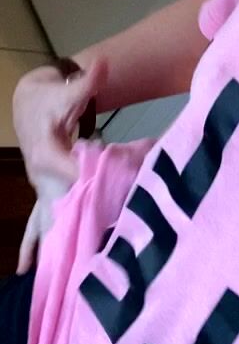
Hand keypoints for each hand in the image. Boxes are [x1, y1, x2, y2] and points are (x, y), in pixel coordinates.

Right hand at [12, 57, 106, 273]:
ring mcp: (41, 191)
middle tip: (87, 259)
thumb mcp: (69, 90)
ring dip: (51, 248)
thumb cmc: (51, 101)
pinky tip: (27, 272)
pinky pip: (38, 227)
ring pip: (44, 224)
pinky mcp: (45, 197)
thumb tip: (103, 61)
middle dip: (72, 230)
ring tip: (54, 281)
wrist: (30, 107)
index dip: (89, 186)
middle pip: (59, 207)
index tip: (106, 202)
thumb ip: (88, 80)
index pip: (72, 174)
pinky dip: (34, 248)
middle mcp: (41, 178)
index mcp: (48, 155)